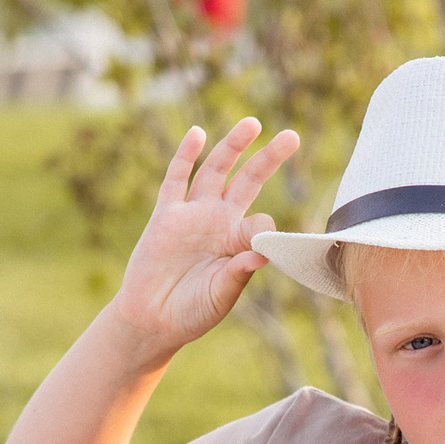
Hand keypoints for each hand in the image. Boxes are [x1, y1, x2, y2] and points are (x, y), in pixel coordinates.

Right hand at [106, 117, 300, 351]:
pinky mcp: (165, 215)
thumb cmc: (192, 312)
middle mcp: (218, 223)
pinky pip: (176, 180)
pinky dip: (185, 156)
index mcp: (238, 243)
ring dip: (232, 146)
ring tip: (252, 124)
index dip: (263, 226)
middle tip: (292, 137)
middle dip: (268, 159)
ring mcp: (192, 215)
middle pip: (247, 181)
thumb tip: (261, 252)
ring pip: (215, 171)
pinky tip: (198, 134)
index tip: (258, 244)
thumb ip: (238, 273)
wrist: (152, 319)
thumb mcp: (221, 294)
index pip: (260, 222)